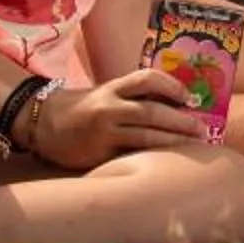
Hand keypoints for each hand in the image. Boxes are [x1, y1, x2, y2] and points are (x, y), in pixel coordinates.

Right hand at [24, 69, 208, 167]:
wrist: (41, 124)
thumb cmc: (81, 108)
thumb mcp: (105, 94)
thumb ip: (132, 97)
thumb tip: (174, 104)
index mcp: (112, 88)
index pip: (147, 79)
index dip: (172, 86)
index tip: (190, 97)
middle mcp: (109, 108)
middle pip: (152, 111)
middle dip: (181, 120)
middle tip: (202, 128)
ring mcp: (103, 132)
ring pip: (146, 137)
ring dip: (173, 141)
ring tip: (194, 145)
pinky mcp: (98, 155)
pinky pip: (130, 156)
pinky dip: (150, 159)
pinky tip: (165, 163)